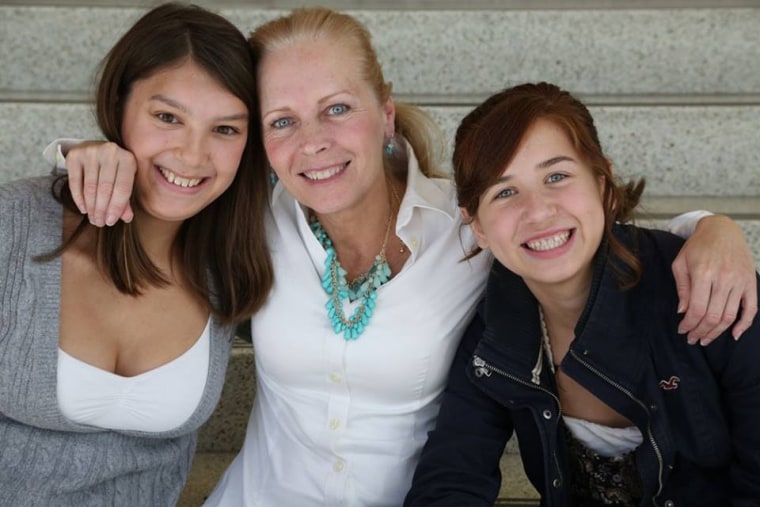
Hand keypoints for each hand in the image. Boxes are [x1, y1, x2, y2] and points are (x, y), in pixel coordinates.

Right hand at [66, 141, 135, 225]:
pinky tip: (83, 208)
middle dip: (101, 210)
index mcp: (127, 159)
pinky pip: (75, 182)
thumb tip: (126, 218)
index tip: (110, 221)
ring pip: (90, 187)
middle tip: (99, 222)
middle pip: (105, 189)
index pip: (122, 188)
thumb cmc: (115, 169)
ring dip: (91, 207)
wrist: (97, 148)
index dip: (116, 208)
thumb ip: (126, 199)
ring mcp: (91, 151)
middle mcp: (110, 152)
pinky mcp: (74, 155)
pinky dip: (79, 198)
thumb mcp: (125, 180)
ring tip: (93, 218)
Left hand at [672, 215, 757, 344]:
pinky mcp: (750, 282)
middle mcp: (724, 278)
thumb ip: (682, 288)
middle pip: (713, 315)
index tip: (682, 330)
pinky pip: (751, 308)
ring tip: (705, 339)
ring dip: (717, 332)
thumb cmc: (697, 246)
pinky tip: (733, 335)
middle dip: (701, 331)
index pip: (697, 308)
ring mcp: (740, 281)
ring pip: (730, 316)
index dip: (689, 324)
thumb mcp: (681, 263)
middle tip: (692, 339)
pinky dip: (744, 324)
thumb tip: (683, 311)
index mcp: (703, 273)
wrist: (722, 230)